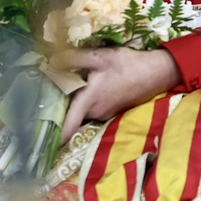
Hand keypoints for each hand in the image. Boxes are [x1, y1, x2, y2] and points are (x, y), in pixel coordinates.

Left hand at [57, 46, 179, 141]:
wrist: (157, 73)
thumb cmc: (127, 64)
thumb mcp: (99, 56)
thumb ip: (74, 58)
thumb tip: (51, 60)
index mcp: (89, 101)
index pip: (69, 125)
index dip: (57, 136)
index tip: (43, 144)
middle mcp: (96, 112)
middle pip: (73, 116)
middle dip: (62, 110)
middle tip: (49, 97)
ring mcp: (106, 113)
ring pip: (85, 112)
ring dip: (77, 103)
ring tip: (68, 88)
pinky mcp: (114, 111)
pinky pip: (95, 109)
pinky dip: (89, 102)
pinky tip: (90, 87)